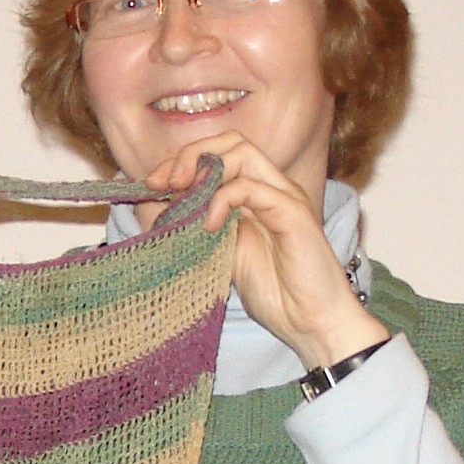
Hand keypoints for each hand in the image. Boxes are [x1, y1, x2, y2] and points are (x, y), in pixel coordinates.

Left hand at [144, 132, 388, 369]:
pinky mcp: (292, 213)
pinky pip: (252, 187)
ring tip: (181, 198)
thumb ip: (202, 229)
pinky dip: (222, 199)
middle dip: (189, 155)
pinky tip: (208, 224)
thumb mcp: (223, 255)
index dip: (182, 161)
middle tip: (162, 183)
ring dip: (202, 170)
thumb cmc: (275, 294)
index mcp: (256, 195)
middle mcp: (272, 188)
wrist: (312, 323)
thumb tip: (163, 211)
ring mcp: (284, 197)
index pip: (219, 153)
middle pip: (231, 141)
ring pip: (241, 153)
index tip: (152, 185)